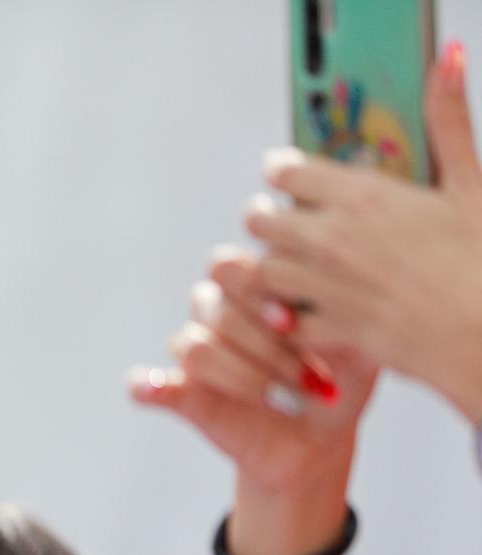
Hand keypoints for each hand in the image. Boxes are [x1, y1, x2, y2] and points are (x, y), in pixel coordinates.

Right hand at [128, 247, 378, 496]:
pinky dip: (150, 387)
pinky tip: (157, 392)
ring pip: (196, 346)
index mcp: (257, 282)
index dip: (259, 289)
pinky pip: (147, 384)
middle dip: (264, 343)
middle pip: (216, 303)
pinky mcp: (180, 392)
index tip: (295, 323)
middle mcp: (220, 308)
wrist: (321, 439)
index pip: (236, 264)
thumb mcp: (359, 344)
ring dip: (242, 376)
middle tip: (308, 374)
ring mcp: (197, 349)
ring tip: (287, 401)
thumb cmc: (343, 380)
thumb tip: (306, 314)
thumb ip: (339, 316)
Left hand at [242, 42, 481, 423]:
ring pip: (260, 270)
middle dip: (264, 216)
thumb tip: (446, 61)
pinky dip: (286, 318)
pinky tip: (302, 313)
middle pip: (258, 220)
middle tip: (276, 219)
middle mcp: (331, 239)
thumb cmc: (481, 259)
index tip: (283, 172)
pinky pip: (282, 321)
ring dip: (269, 266)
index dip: (281, 170)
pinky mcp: (326, 330)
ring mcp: (323, 287)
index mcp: (363, 197)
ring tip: (286, 266)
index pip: (287, 171)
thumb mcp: (470, 183)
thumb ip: (448, 123)